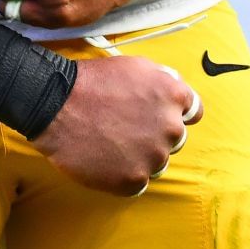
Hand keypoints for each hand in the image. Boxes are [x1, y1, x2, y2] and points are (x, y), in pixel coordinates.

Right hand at [31, 55, 201, 195]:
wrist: (56, 105)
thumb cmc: (93, 82)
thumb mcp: (136, 65)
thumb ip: (164, 81)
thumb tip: (177, 95)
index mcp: (174, 96)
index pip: (194, 113)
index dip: (175, 113)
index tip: (157, 115)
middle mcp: (171, 128)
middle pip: (175, 139)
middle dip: (156, 134)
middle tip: (127, 128)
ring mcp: (153, 157)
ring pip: (157, 162)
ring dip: (141, 156)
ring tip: (113, 143)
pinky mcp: (133, 180)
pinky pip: (138, 183)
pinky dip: (125, 174)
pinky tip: (107, 159)